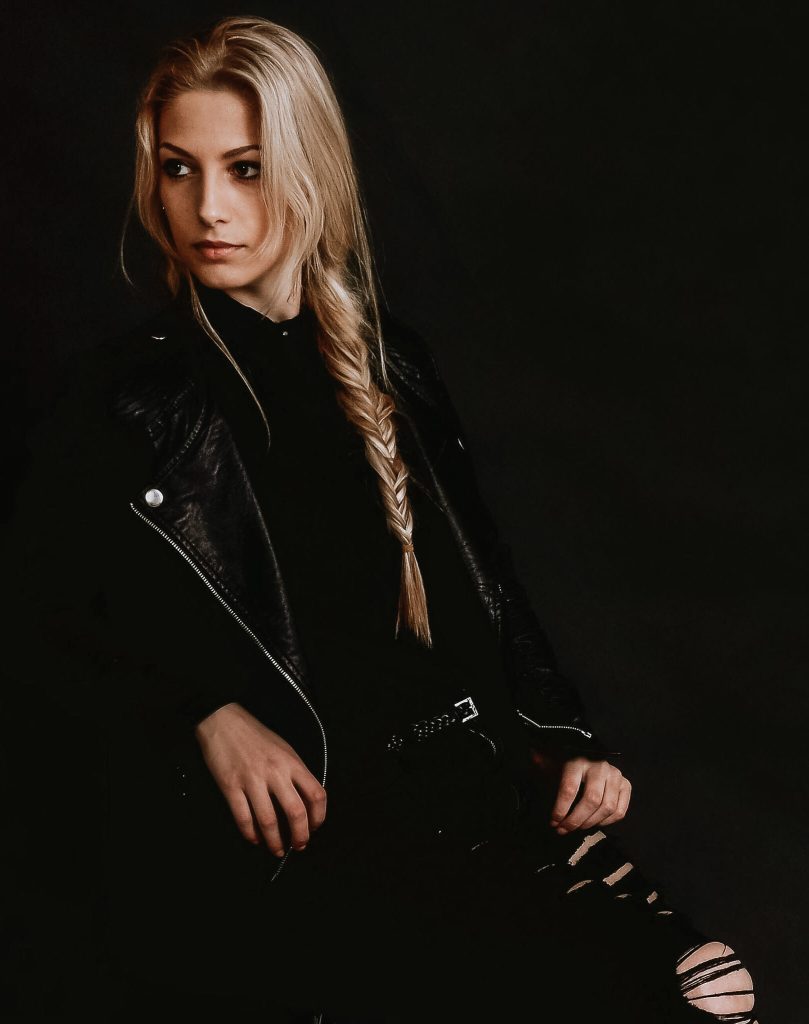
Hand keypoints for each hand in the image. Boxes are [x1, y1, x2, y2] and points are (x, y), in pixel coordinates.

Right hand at [194, 702, 326, 856]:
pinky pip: (243, 818)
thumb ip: (295, 773)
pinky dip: (251, 834)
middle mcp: (275, 772)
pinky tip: (255, 839)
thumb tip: (305, 802)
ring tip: (277, 849)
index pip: (316, 794)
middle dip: (300, 836)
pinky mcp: (231, 786)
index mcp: (292, 762)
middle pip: (296, 812)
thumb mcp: (284, 749)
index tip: (315, 826)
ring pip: (269, 821)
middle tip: (299, 845)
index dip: (319, 816)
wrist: (224, 721)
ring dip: (275, 841)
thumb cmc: (256, 735)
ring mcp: (252, 780)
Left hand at [530, 748, 631, 833]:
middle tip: (564, 829)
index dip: (561, 808)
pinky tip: (594, 823)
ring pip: (607, 807)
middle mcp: (600, 766)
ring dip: (590, 823)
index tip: (553, 821)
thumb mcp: (553, 761)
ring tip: (577, 827)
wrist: (590, 756)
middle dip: (576, 820)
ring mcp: (615, 775)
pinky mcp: (626, 785)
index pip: (570, 788)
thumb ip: (543, 762)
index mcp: (579, 760)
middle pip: (591, 800)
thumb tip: (534, 757)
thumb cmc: (567, 762)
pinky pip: (619, 811)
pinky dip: (607, 822)